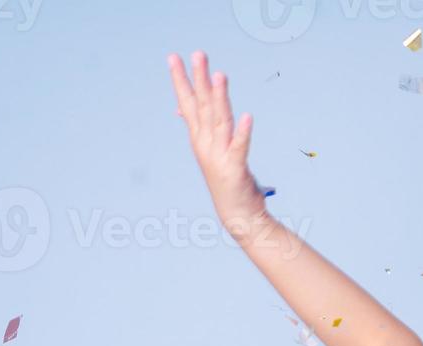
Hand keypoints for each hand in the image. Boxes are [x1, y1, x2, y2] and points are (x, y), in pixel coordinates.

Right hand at [167, 51, 268, 236]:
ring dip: (220, 98)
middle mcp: (206, 145)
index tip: (173, 57)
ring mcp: (219, 156)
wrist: (238, 215)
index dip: (181, 80)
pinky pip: (240, 147)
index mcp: (200, 139)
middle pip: (202, 106)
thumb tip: (181, 108)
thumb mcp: (210, 151)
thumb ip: (199, 127)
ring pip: (220, 121)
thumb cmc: (226, 181)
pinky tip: (248, 116)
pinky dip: (244, 132)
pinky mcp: (236, 169)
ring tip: (220, 75)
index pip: (188, 103)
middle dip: (199, 79)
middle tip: (197, 54)